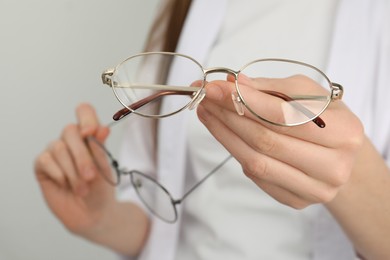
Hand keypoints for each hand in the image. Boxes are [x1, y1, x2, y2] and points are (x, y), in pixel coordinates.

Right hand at [34, 103, 114, 235]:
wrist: (93, 213)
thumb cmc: (101, 188)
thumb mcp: (105, 169)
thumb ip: (100, 149)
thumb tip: (102, 128)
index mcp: (89, 136)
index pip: (84, 111)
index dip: (86, 118)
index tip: (91, 133)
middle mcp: (71, 140)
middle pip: (69, 131)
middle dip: (82, 156)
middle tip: (91, 177)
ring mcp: (55, 151)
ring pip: (58, 147)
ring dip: (72, 171)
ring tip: (83, 188)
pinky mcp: (42, 165)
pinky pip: (45, 159)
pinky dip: (58, 173)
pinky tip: (65, 184)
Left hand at [197, 75, 363, 208]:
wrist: (341, 155)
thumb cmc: (325, 120)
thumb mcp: (309, 93)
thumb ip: (272, 88)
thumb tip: (235, 84)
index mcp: (344, 132)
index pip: (283, 115)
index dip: (244, 101)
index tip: (215, 88)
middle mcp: (333, 166)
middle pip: (266, 140)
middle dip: (229, 116)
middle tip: (207, 99)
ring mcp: (314, 189)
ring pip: (256, 161)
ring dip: (225, 135)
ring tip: (209, 114)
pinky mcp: (296, 200)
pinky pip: (257, 176)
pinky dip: (237, 152)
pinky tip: (225, 134)